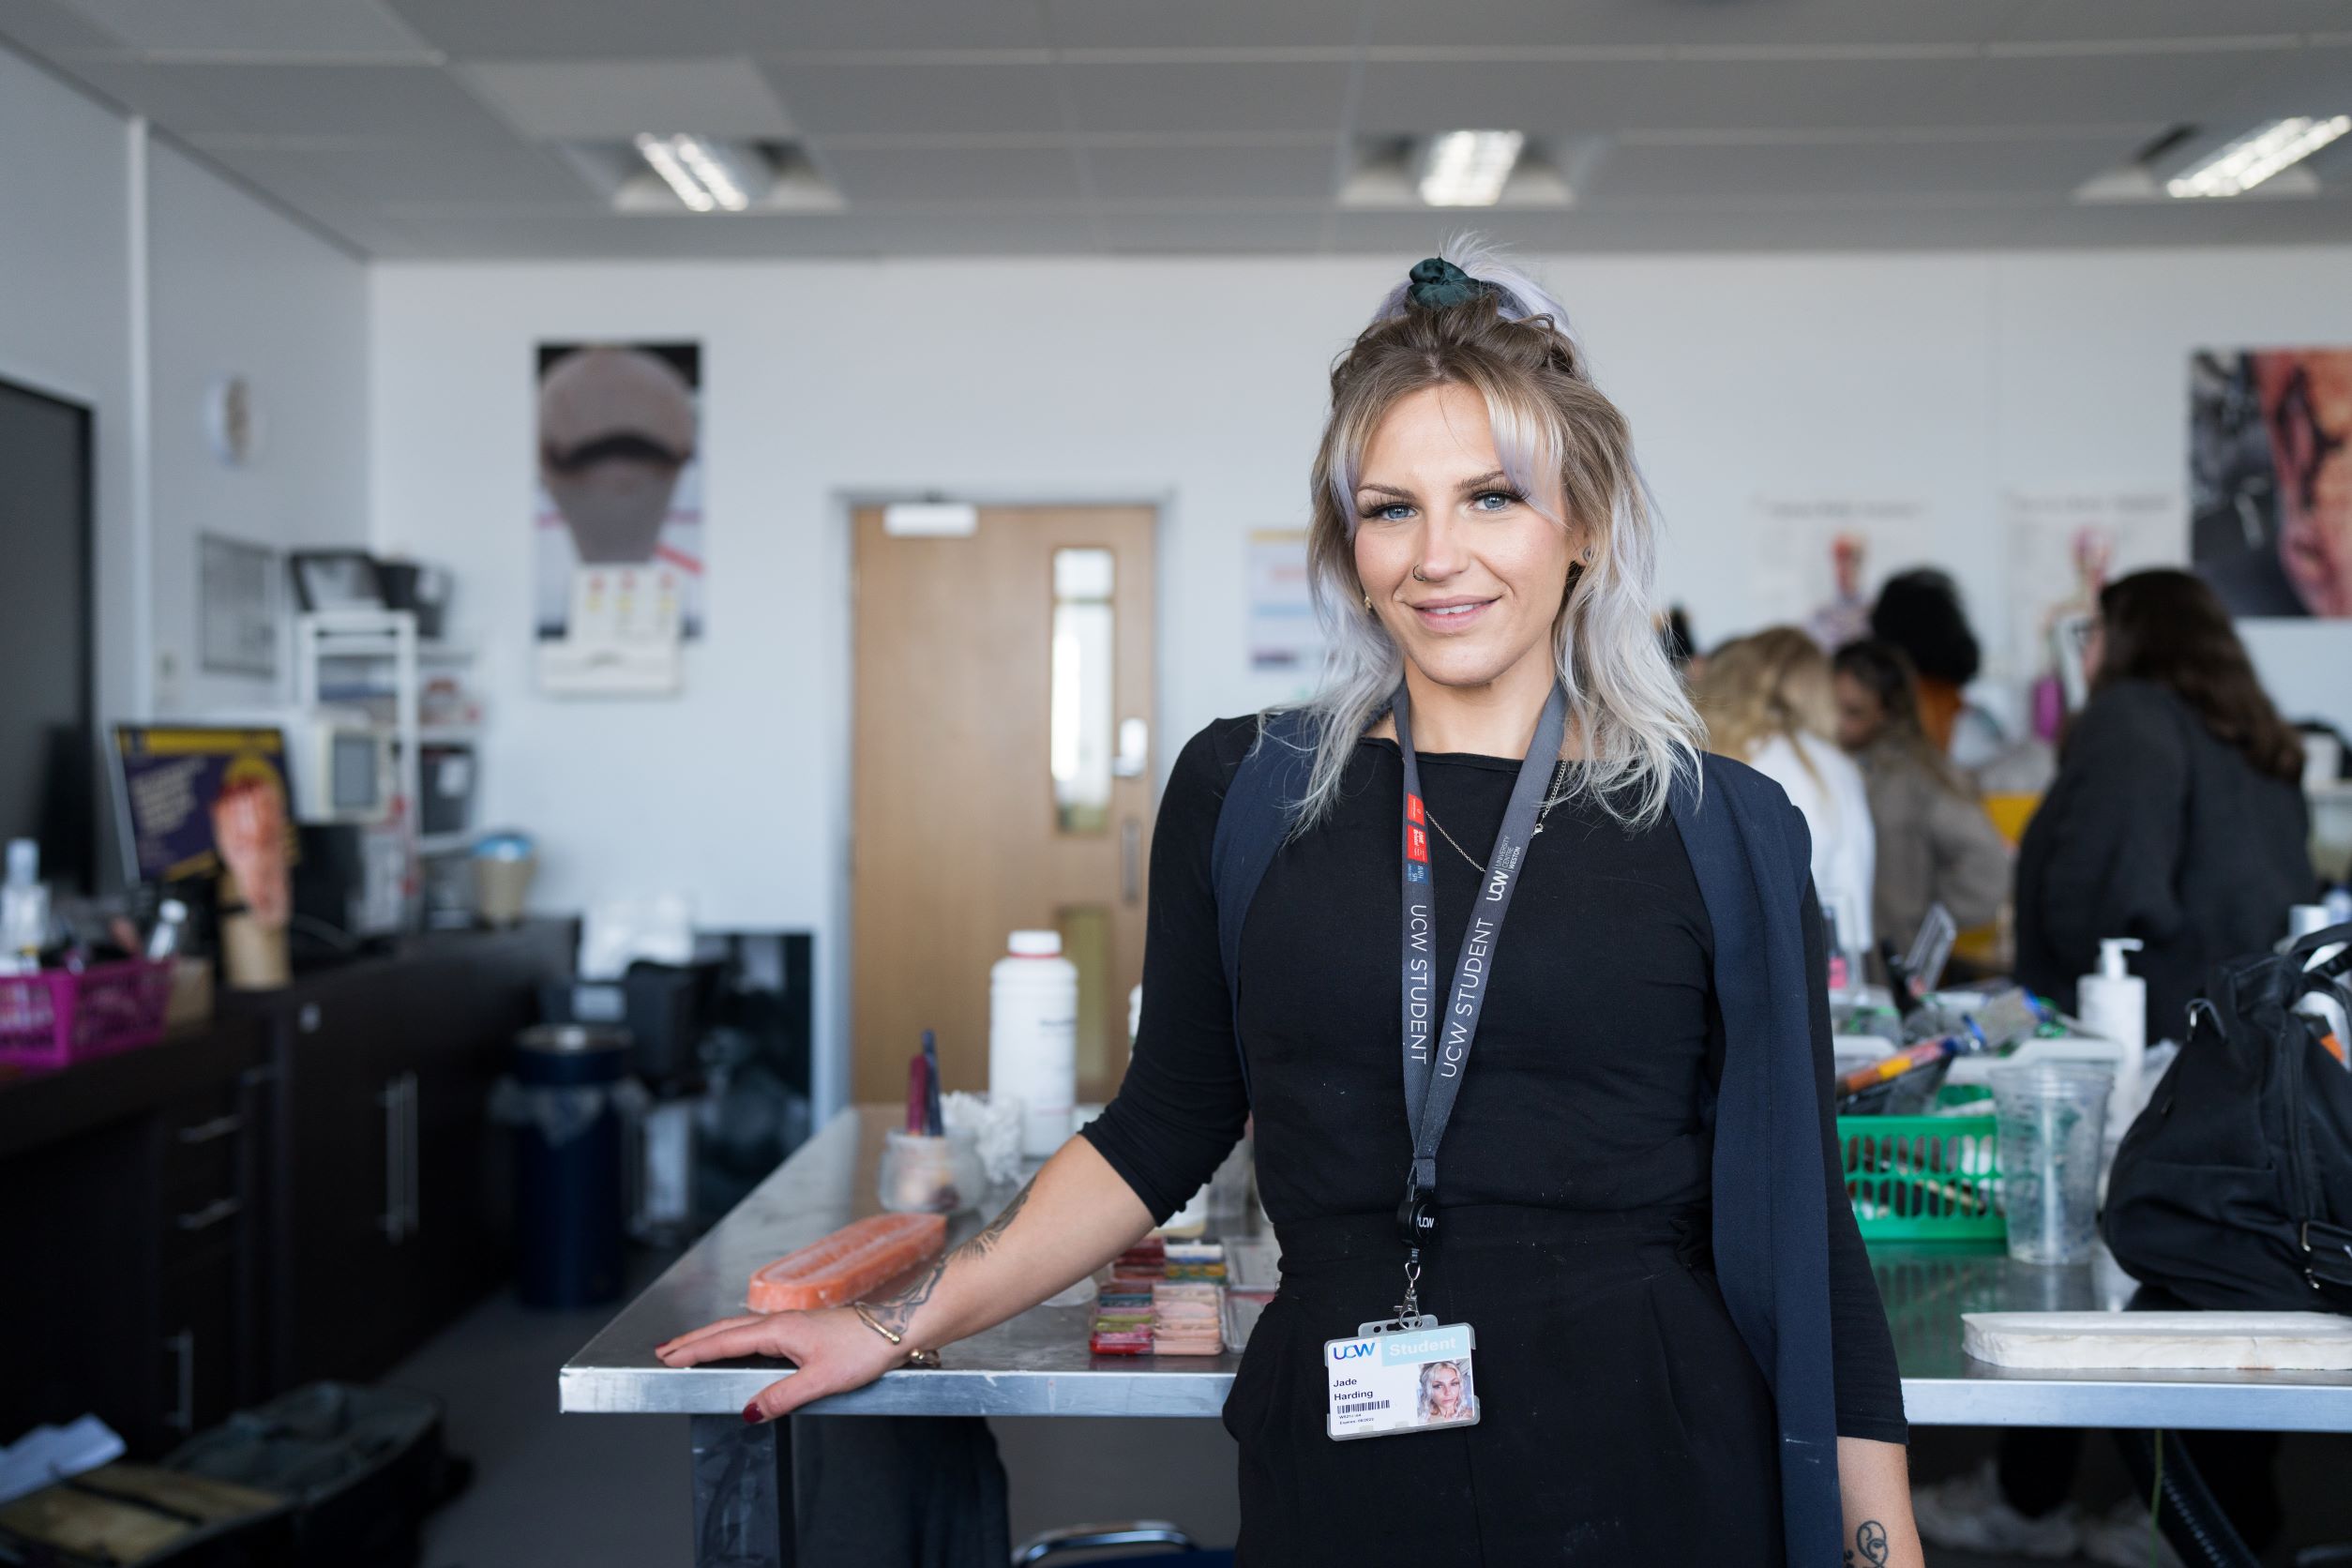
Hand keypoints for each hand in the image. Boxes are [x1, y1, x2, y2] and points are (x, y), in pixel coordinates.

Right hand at [654, 1306, 905, 1422]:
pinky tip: (736, 1345)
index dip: (694, 1350)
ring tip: (689, 1347)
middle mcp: (781, 1322)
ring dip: (712, 1337)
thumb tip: (749, 1412)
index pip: (724, 1341)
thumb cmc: (863, 1348)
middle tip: (664, 1350)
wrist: (897, 1327)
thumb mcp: (821, 1380)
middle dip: (693, 1340)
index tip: (666, 1356)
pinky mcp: (802, 1328)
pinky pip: (756, 1331)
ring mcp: (791, 1323)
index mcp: (779, 1330)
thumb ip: (782, 1397)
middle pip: (726, 1329)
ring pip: (740, 1328)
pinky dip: (734, 1337)